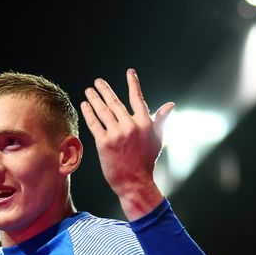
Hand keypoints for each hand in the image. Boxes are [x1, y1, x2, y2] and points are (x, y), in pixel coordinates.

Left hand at [80, 68, 174, 219]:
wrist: (134, 182)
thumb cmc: (146, 161)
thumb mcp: (157, 138)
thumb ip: (161, 119)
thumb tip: (171, 105)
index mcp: (145, 123)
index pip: (138, 98)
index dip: (133, 84)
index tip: (129, 72)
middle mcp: (131, 126)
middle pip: (115, 103)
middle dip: (105, 90)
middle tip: (98, 82)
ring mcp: (116, 134)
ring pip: (103, 111)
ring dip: (94, 99)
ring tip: (89, 91)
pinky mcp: (104, 143)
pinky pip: (94, 124)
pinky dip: (89, 113)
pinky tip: (84, 105)